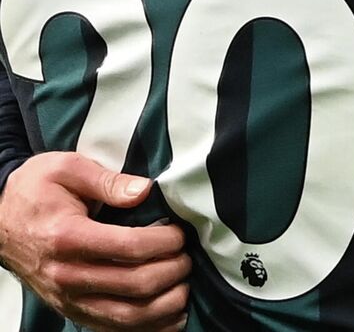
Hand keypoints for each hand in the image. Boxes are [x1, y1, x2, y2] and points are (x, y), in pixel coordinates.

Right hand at [0, 152, 189, 331]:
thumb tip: (144, 191)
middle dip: (173, 271)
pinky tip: (170, 316)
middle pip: (135, 285)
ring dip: (166, 305)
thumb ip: (107, 180)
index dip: (166, 242)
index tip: (180, 233)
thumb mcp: (66, 168)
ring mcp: (67, 298)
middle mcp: (67, 274)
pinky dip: (147, 328)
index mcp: (68, 237)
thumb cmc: (35, 191)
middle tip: (187, 257)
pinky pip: (112, 330)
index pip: (131, 248)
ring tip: (183, 285)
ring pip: (128, 316)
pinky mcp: (70, 311)